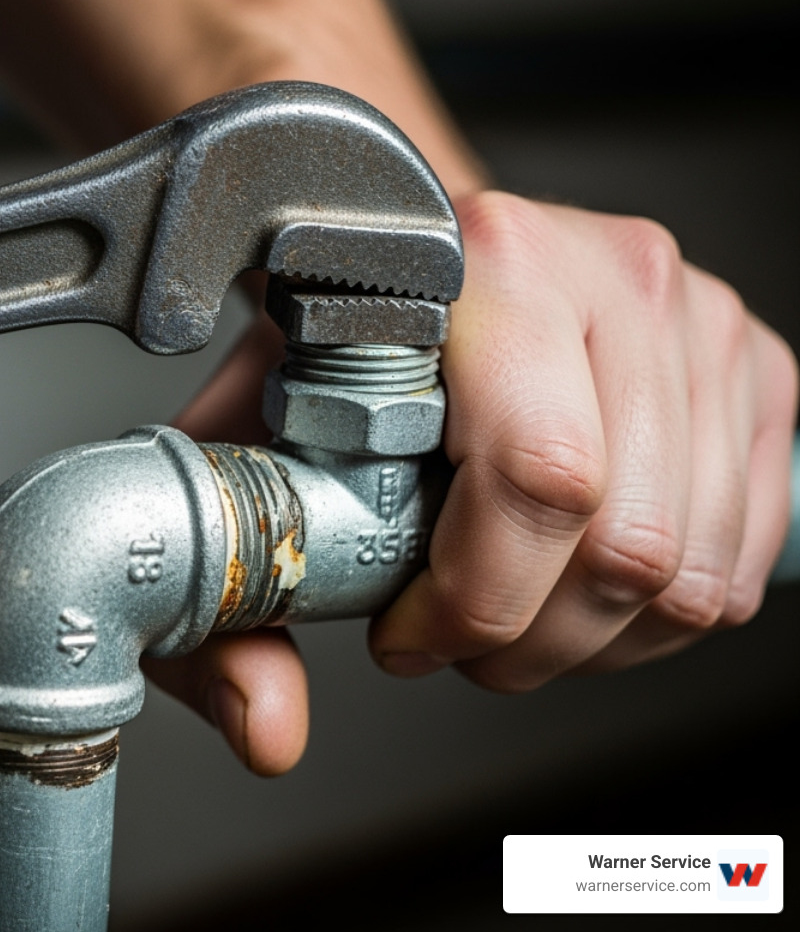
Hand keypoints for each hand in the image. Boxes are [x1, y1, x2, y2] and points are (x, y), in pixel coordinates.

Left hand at [145, 190, 797, 774]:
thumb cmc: (340, 343)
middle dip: (525, 640)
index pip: (537, 475)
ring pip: (688, 567)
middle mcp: (611, 273)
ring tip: (508, 617)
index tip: (405, 629)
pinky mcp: (754, 371)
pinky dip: (656, 619)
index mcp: (488, 264)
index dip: (473, 595)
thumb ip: (243, 584)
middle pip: (622, 541)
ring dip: (589, 641)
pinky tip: (576, 590)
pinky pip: (739, 558)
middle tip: (455, 642)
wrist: (412, 267)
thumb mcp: (257, 438)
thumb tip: (265, 726)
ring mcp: (697, 320)